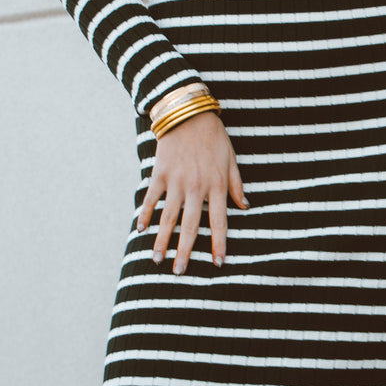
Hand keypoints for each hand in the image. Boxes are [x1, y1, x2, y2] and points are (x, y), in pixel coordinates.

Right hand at [135, 112, 246, 274]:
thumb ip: (236, 185)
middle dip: (185, 251)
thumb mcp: (231, 159)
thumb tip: (245, 207)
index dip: (219, 244)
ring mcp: (176, 181)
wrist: (187, 113)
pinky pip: (151, 198)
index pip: (219, 222)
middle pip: (190, 226)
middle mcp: (196, 187)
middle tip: (179, 272)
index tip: (217, 263)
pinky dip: (144, 214)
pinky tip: (140, 230)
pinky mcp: (160, 174)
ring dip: (162, 240)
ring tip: (157, 259)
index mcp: (216, 185)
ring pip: (168, 217)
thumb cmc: (213, 136)